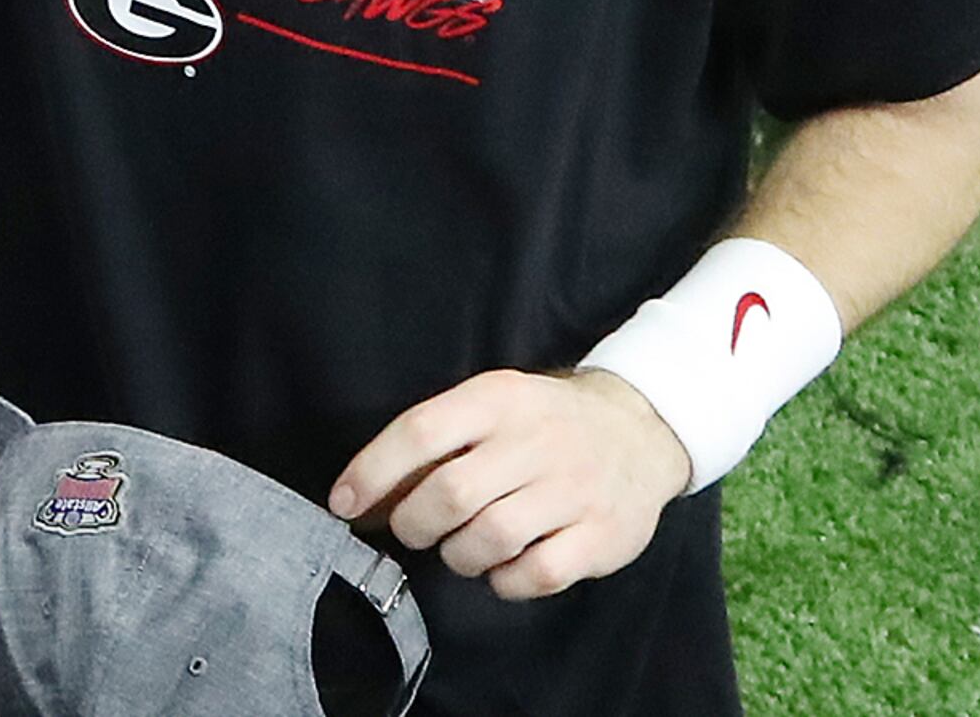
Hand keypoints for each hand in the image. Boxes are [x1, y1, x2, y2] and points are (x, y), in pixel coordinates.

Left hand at [328, 368, 690, 601]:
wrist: (637, 430)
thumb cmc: (540, 422)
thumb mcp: (489, 406)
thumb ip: (432, 445)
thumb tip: (359, 498)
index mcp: (496, 399)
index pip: (419, 432)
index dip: (372, 472)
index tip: (342, 503)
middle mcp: (534, 441)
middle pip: (450, 494)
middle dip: (414, 523)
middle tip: (413, 531)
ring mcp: (573, 490)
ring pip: (491, 537)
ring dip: (459, 555)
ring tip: (459, 549)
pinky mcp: (603, 536)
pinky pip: (538, 573)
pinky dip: (506, 582)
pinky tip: (501, 571)